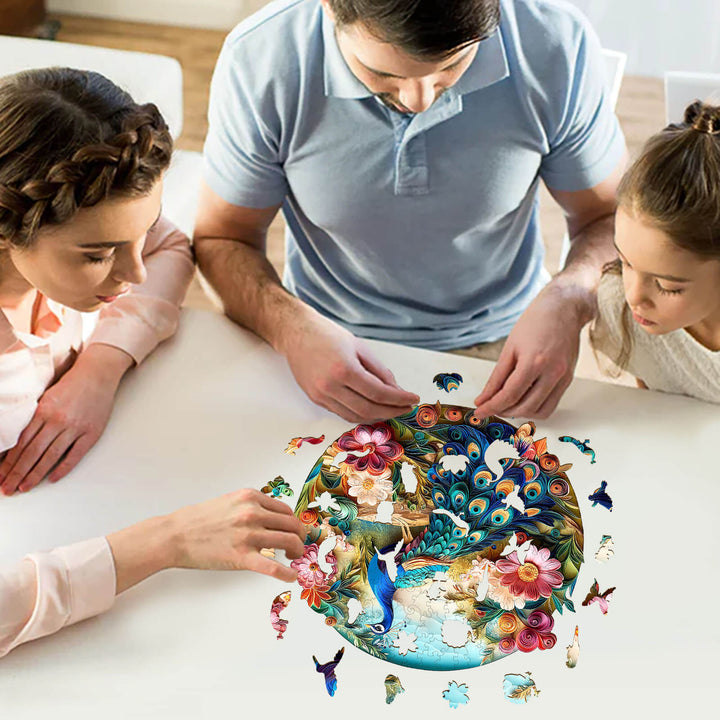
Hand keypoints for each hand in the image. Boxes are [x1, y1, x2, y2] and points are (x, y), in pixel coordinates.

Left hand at [0, 344, 131, 494]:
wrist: (97, 374)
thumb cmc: (71, 385)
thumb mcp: (46, 397)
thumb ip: (34, 418)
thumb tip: (18, 441)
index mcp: (43, 411)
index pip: (21, 443)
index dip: (9, 462)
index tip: (0, 476)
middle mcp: (57, 421)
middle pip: (32, 453)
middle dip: (17, 473)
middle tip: (7, 489)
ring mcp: (75, 428)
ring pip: (50, 456)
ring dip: (35, 474)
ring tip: (24, 488)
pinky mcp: (91, 432)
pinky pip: (75, 454)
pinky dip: (63, 468)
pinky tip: (52, 478)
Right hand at [107, 489, 305, 589]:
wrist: (175, 535)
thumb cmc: (199, 520)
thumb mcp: (230, 501)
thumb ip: (251, 506)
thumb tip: (272, 518)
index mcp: (250, 498)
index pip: (285, 509)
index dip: (293, 522)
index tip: (295, 530)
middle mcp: (253, 513)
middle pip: (291, 524)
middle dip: (300, 536)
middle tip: (299, 545)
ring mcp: (248, 535)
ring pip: (288, 541)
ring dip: (297, 551)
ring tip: (294, 557)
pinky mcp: (242, 557)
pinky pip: (272, 567)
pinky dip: (286, 573)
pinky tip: (292, 577)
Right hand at [278, 306, 418, 422]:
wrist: (296, 333)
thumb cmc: (328, 335)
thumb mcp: (360, 347)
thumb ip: (379, 371)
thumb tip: (396, 389)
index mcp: (344, 369)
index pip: (379, 393)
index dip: (399, 399)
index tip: (413, 399)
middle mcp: (330, 386)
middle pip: (368, 409)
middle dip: (391, 411)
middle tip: (405, 408)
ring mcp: (321, 395)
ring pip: (355, 416)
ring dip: (377, 416)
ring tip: (391, 410)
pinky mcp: (315, 399)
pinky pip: (342, 413)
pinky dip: (360, 414)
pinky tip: (372, 409)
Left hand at [473, 280, 594, 418]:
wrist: (564, 308)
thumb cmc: (535, 322)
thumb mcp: (510, 348)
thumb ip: (496, 377)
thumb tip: (484, 398)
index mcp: (534, 361)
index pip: (509, 395)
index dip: (492, 407)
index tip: (479, 411)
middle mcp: (552, 372)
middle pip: (524, 406)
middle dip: (503, 411)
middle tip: (490, 407)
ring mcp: (563, 377)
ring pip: (540, 411)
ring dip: (520, 413)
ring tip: (506, 404)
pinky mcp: (568, 379)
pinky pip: (551, 405)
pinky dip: (535, 408)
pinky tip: (523, 401)